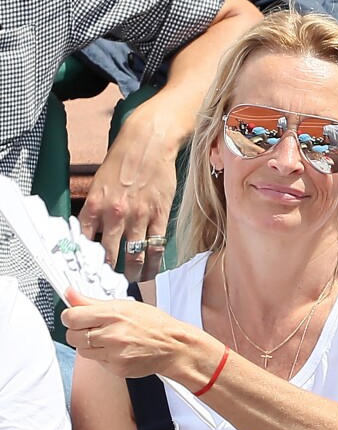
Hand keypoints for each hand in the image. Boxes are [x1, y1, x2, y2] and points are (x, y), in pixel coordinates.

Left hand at [62, 288, 184, 378]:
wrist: (174, 346)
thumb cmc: (154, 324)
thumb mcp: (125, 305)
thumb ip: (92, 302)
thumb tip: (70, 293)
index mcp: (113, 314)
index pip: (72, 317)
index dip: (71, 316)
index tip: (76, 317)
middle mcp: (112, 334)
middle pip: (72, 336)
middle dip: (79, 332)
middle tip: (94, 329)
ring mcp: (113, 353)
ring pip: (82, 350)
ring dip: (89, 345)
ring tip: (108, 339)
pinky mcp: (116, 368)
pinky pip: (96, 362)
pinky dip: (102, 356)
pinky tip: (116, 350)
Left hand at [78, 97, 180, 281]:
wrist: (148, 144)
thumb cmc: (122, 162)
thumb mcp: (99, 184)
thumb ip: (96, 211)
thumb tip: (93, 236)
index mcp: (95, 205)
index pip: (86, 243)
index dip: (87, 263)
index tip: (89, 274)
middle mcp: (116, 214)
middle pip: (111, 256)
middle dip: (110, 275)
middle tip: (111, 285)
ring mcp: (139, 217)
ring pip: (135, 256)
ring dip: (133, 274)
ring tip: (132, 281)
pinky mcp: (159, 216)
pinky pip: (156, 247)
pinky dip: (153, 264)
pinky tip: (151, 272)